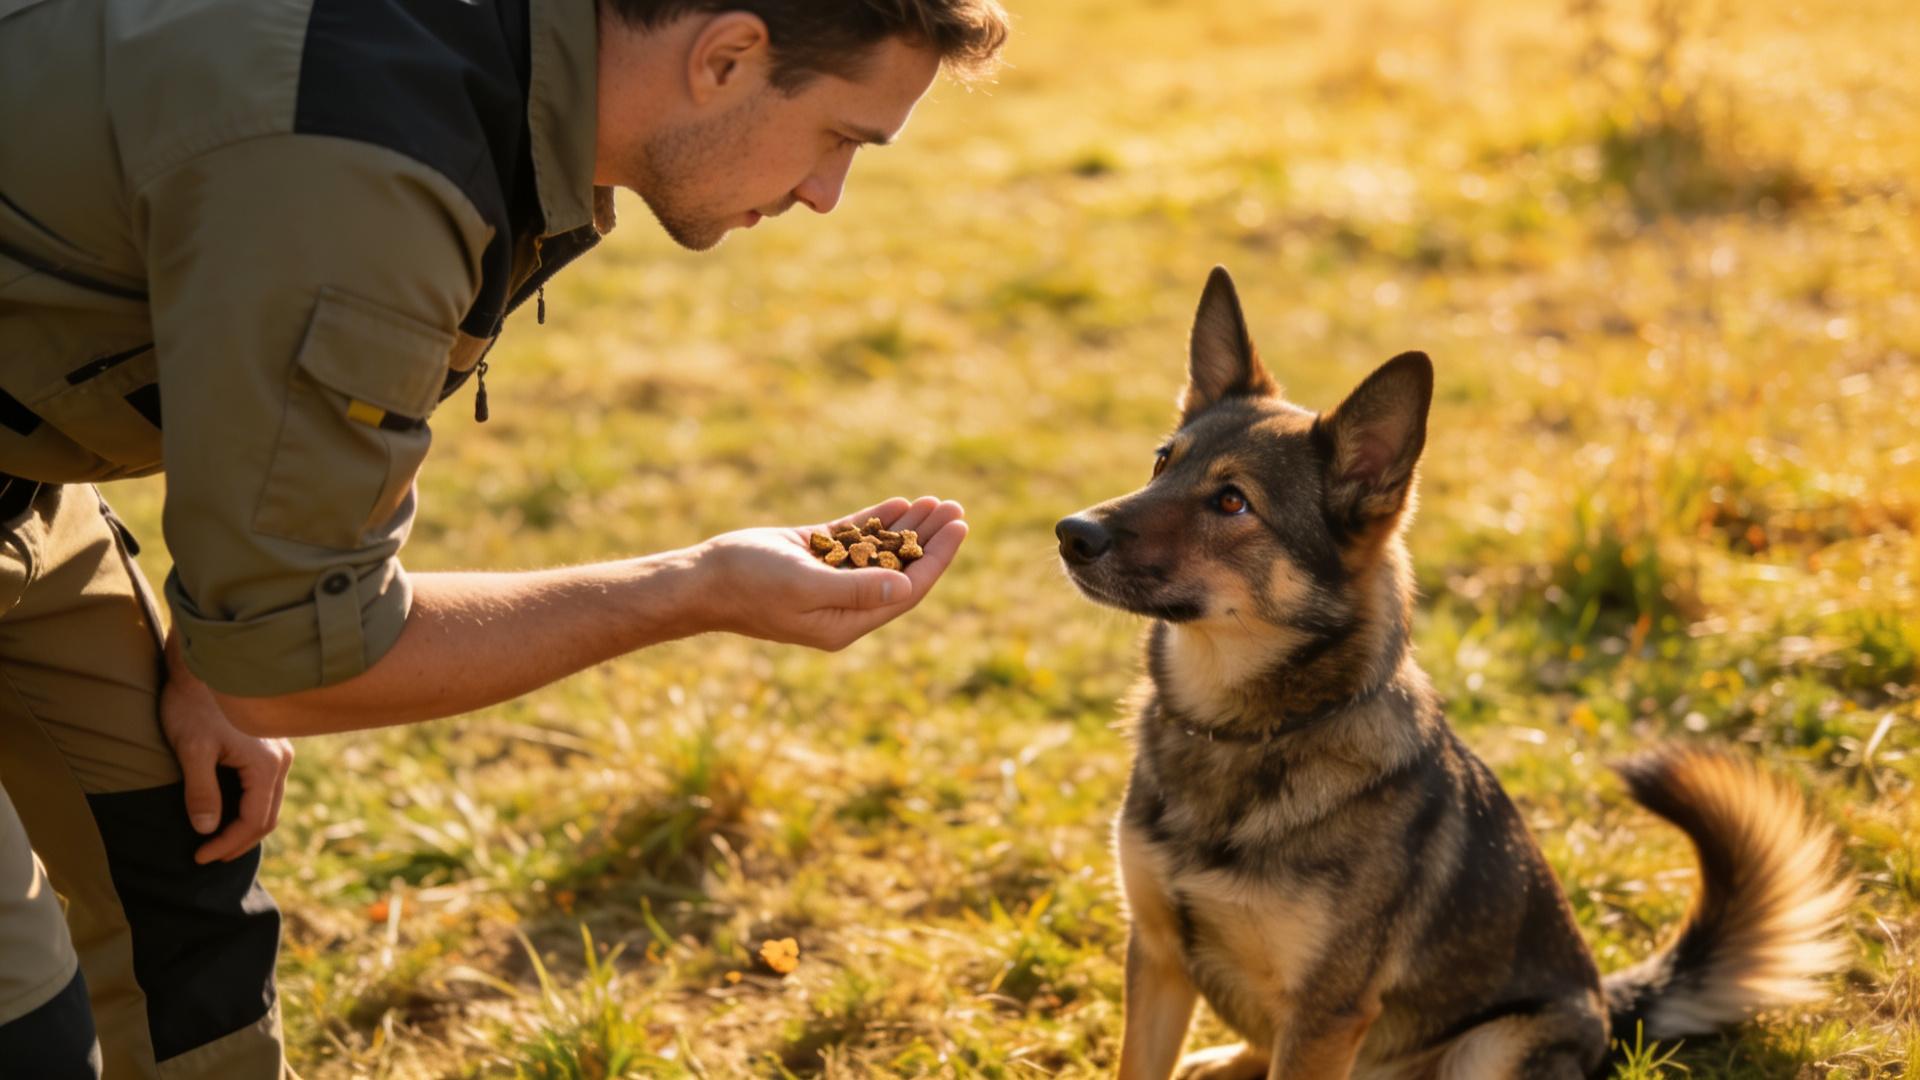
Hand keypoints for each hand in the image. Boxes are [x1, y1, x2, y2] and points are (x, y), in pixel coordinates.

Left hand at [161, 633, 295, 863]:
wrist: (204, 665)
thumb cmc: (193, 705)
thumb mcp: (191, 750)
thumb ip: (201, 792)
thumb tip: (206, 829)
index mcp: (266, 765)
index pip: (254, 821)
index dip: (226, 844)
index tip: (198, 856)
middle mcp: (281, 761)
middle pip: (268, 817)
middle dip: (239, 842)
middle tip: (208, 856)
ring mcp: (280, 752)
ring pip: (270, 803)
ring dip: (246, 826)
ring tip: (217, 839)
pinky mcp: (271, 746)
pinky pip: (267, 788)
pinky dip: (250, 807)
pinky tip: (229, 810)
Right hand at [693, 495, 967, 650]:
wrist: (701, 579)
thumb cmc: (749, 584)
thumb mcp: (805, 586)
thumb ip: (857, 589)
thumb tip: (905, 588)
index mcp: (846, 622)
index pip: (906, 591)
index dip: (937, 559)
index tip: (959, 528)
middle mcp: (843, 605)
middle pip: (900, 570)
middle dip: (930, 540)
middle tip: (956, 509)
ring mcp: (828, 580)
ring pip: (881, 552)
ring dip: (908, 527)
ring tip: (936, 501)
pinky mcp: (812, 558)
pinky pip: (855, 540)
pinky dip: (877, 522)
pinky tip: (900, 504)